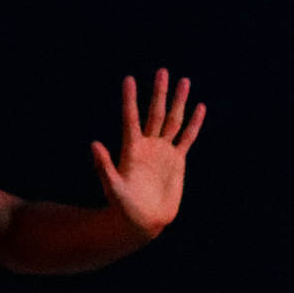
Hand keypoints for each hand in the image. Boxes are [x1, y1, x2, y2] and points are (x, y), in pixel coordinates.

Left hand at [89, 70, 205, 237]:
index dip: (130, 99)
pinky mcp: (177, 161)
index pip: (131, 118)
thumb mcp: (112, 186)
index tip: (129, 79)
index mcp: (132, 149)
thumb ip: (104, 165)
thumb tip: (93, 143)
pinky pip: (187, 138)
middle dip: (159, 92)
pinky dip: (194, 123)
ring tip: (184, 81)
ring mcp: (164, 151)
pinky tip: (199, 108)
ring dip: (179, 102)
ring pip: (173, 120)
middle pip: (155, 113)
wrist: (143, 221)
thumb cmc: (123, 207)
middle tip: (163, 71)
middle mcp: (148, 145)